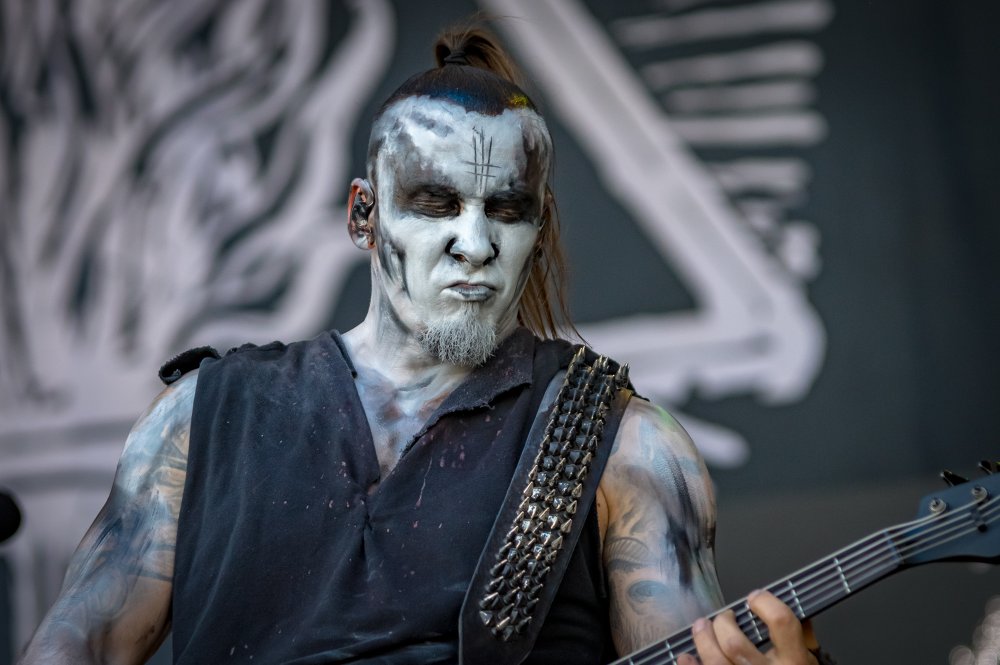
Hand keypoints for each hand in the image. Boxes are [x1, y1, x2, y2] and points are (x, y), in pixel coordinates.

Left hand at [678, 590, 819, 664]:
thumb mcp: (807, 662)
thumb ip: (798, 638)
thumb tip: (781, 609)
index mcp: (795, 663)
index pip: (781, 622)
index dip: (765, 603)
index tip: (754, 598)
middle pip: (734, 643)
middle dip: (722, 623)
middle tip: (723, 617)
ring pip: (715, 661)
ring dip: (702, 640)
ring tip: (701, 627)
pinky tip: (687, 657)